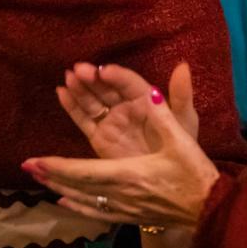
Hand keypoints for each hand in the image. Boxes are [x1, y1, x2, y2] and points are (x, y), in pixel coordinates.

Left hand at [25, 66, 218, 227]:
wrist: (211, 211)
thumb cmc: (195, 173)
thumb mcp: (181, 138)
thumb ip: (162, 111)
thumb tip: (149, 89)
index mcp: (129, 173)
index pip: (83, 170)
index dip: (57, 165)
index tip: (33, 161)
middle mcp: (121, 193)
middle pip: (77, 185)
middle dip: (51, 175)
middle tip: (26, 167)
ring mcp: (124, 208)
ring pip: (84, 199)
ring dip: (59, 187)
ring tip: (39, 180)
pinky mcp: (131, 216)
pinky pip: (97, 212)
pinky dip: (78, 206)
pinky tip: (65, 202)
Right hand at [57, 61, 199, 159]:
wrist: (167, 181)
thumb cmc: (179, 148)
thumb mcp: (184, 122)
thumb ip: (181, 95)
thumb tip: (183, 66)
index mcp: (145, 98)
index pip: (128, 83)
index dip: (116, 75)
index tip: (104, 70)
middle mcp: (125, 106)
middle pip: (105, 88)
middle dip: (92, 78)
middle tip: (79, 70)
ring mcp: (110, 121)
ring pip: (92, 101)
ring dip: (79, 88)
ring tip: (68, 77)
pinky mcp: (98, 137)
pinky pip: (83, 119)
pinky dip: (72, 106)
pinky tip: (61, 93)